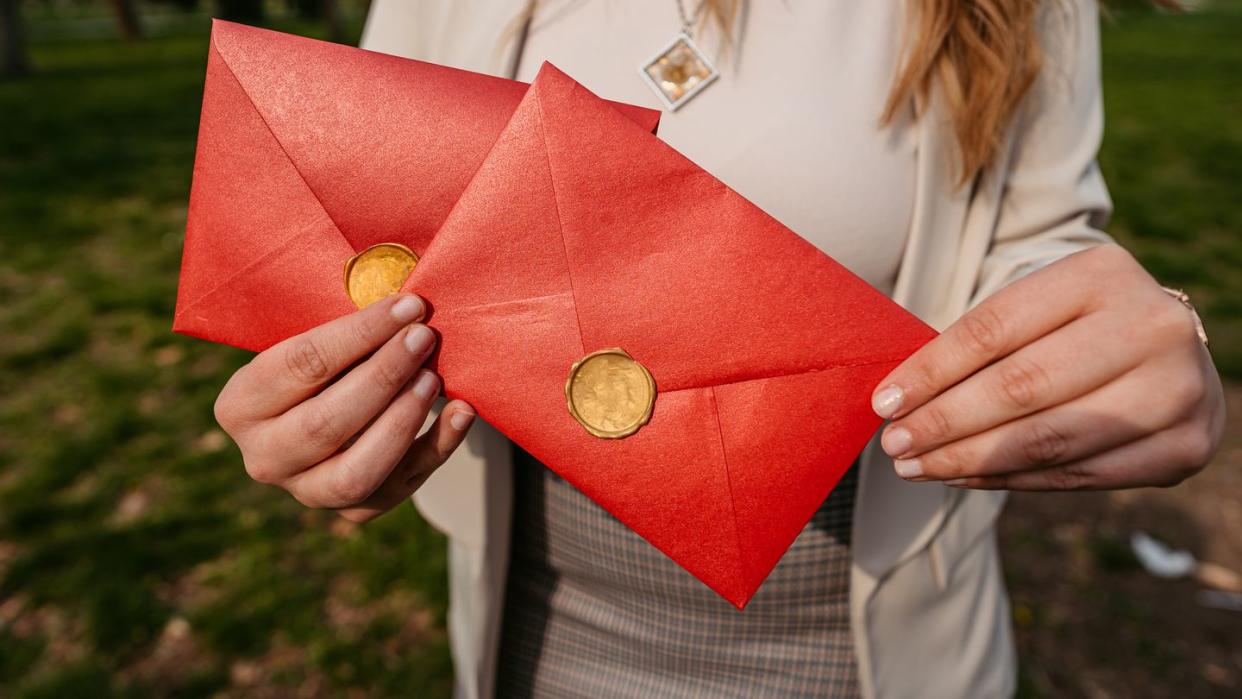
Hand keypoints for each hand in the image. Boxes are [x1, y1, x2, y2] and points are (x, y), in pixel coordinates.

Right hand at [213, 294, 475, 521]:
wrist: (330, 407)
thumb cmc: (328, 358)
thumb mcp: (317, 336)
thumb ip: (347, 323)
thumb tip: (406, 304)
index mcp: (241, 404)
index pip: (300, 366)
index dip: (359, 334)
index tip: (408, 306)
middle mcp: (265, 456)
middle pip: (323, 424)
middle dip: (383, 377)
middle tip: (424, 338)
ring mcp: (307, 492)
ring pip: (355, 474)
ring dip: (400, 423)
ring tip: (435, 380)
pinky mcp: (353, 511)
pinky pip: (399, 489)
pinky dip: (436, 451)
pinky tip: (462, 413)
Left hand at [871, 244, 1225, 490]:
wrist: (1172, 350)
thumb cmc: (1079, 325)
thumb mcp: (1040, 307)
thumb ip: (982, 344)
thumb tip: (897, 400)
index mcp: (1102, 274)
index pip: (994, 329)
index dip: (931, 371)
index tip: (884, 403)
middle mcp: (1150, 326)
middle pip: (1019, 387)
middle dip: (943, 422)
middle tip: (895, 445)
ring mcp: (1177, 389)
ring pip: (1046, 440)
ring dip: (968, 460)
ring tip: (917, 467)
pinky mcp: (1186, 446)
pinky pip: (1077, 474)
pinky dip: (1011, 480)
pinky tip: (966, 478)